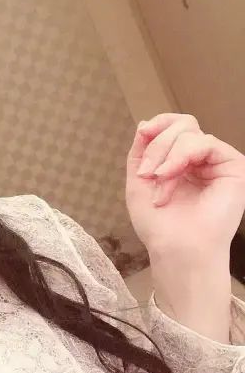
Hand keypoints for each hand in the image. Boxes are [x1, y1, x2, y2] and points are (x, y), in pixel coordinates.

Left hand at [125, 112, 244, 261]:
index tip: (143, 134)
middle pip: (183, 125)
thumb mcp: (138, 182)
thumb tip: (145, 123)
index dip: (159, 124)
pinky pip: (205, 142)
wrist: (177, 249)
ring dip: (166, 156)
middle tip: (146, 172)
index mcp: (182, 163)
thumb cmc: (159, 225)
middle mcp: (202, 161)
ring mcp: (218, 163)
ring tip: (159, 182)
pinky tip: (168, 176)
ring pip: (191, 133)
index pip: (175, 127)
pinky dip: (180, 156)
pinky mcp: (233, 167)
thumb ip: (141, 152)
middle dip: (158, 145)